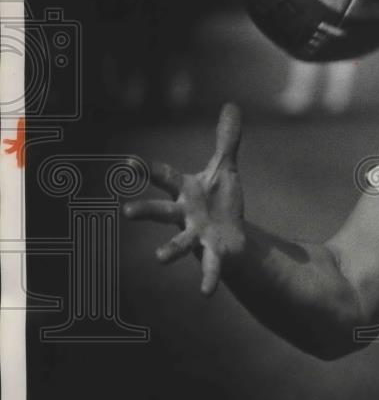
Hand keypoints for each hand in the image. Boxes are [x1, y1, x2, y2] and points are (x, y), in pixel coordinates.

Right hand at [124, 102, 245, 295]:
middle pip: (162, 211)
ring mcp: (196, 236)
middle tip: (126, 212)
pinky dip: (208, 278)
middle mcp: (185, 214)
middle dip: (146, 210)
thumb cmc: (221, 201)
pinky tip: (206, 294)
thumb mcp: (225, 169)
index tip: (128, 162)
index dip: (147, 169)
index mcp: (186, 191)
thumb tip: (231, 106)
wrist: (232, 234)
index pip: (166, 176)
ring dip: (170, 249)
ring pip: (179, 242)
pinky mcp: (212, 253)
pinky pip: (209, 267)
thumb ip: (226, 140)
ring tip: (158, 259)